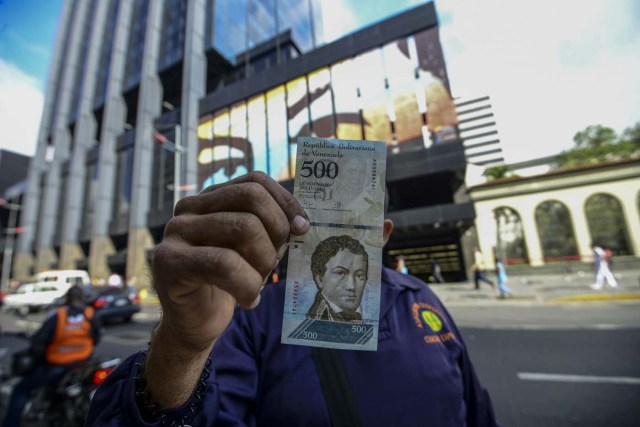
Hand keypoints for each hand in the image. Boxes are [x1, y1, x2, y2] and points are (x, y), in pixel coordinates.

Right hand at [152, 172, 308, 350]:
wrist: (191, 325)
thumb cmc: (226, 284)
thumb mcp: (252, 249)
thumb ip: (268, 228)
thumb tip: (300, 222)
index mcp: (210, 199)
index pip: (255, 180)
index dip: (285, 201)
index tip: (302, 228)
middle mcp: (189, 207)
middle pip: (252, 198)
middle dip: (276, 231)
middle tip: (275, 263)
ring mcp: (176, 231)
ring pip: (244, 227)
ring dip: (263, 262)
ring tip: (258, 284)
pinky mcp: (170, 261)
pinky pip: (225, 263)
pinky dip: (247, 286)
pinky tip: (248, 300)